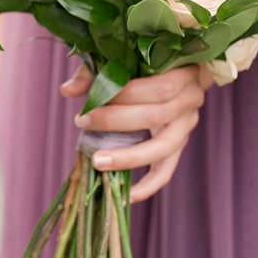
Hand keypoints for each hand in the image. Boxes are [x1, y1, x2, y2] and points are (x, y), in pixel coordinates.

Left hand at [65, 63, 209, 203]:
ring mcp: (187, 127)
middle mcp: (190, 102)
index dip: (124, 95)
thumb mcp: (123, 61)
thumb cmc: (144, 65)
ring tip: (97, 161)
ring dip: (128, 157)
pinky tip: (126, 196)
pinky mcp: (179, 147)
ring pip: (163, 148)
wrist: (177, 74)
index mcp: (182, 75)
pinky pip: (166, 172)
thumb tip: (67, 90)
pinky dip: (147, 186)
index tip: (91, 101)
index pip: (158, 88)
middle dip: (115, 121)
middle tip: (82, 122)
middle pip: (156, 117)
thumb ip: (95, 72)